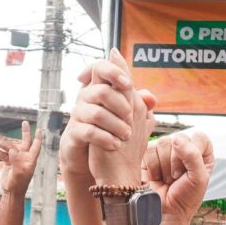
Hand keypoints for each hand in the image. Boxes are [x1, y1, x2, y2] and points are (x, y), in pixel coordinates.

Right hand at [0, 121, 40, 195]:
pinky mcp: (9, 163)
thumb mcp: (18, 173)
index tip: (39, 129)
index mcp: (30, 160)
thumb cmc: (18, 184)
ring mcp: (17, 160)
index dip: (38, 138)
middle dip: (25, 132)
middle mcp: (24, 158)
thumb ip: (16, 161)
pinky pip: (4, 154)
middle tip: (25, 122)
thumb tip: (12, 150)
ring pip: (11, 148)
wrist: (11, 192)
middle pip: (25, 142)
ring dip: (4, 145)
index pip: (36, 146)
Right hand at [62, 59, 150, 189]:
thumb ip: (140, 106)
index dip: (114, 71)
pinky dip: (106, 138)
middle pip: (101, 90)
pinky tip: (115, 144)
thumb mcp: (128, 117)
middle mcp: (85, 98)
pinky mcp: (74, 133)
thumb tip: (151, 98)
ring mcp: (78, 114)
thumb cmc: (111, 130)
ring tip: (127, 135)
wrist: (92, 157)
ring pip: (96, 113)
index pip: (99, 67)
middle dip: (121, 105)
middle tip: (130, 118)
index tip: (127, 84)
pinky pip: (89, 131)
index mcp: (98, 88)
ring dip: (116, 125)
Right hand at [141, 130, 212, 224]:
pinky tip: (156, 177)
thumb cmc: (185, 199)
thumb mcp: (199, 178)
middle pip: (179, 139)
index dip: (194, 152)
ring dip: (165, 166)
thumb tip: (176, 139)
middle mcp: (183, 150)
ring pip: (164, 143)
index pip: (199, 137)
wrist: (164, 214)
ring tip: (167, 179)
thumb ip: (193, 156)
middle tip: (177, 179)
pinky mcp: (148, 156)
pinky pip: (150, 150)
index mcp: (200, 153)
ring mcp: (164, 152)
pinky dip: (153, 166)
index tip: (191, 170)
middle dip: (178, 162)